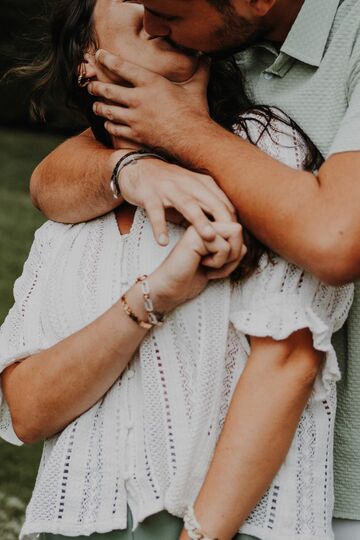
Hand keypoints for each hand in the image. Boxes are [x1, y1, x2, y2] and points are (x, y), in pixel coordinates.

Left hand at [88, 50, 211, 152]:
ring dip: (100, 108)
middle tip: (91, 86)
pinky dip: (110, 126)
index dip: (108, 60)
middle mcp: (139, 99)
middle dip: (96, 87)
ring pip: (109, 111)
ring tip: (96, 106)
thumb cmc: (195, 113)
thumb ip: (200, 71)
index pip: (123, 68)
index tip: (99, 55)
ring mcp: (135, 119)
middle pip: (109, 91)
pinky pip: (116, 130)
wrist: (193, 139)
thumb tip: (207, 57)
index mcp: (151, 83)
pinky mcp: (136, 135)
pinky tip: (107, 125)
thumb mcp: (197, 88)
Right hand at [120, 156, 236, 245]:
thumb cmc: (169, 186)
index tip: (237, 242)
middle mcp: (188, 184)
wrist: (138, 168)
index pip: (224, 203)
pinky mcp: (149, 195)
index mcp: (202, 183)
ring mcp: (169, 188)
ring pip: (187, 205)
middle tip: (233, 241)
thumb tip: (228, 230)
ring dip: (199, 220)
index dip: (232, 223)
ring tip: (209, 237)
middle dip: (223, 221)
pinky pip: (155, 212)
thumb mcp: (193, 193)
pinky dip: (159, 227)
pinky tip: (163, 242)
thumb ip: (208, 209)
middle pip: (211, 202)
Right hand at [149, 222, 244, 312]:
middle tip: (215, 264)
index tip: (218, 264)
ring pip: (234, 235)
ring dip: (226, 259)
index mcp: (208, 228)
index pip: (237, 232)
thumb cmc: (193, 277)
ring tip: (208, 264)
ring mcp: (199, 228)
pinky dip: (218, 263)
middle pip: (238, 229)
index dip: (235, 252)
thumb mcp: (220, 262)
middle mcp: (203, 224)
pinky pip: (224, 248)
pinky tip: (201, 265)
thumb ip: (232, 250)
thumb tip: (246, 245)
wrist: (171, 288)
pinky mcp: (196, 236)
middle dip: (233, 253)